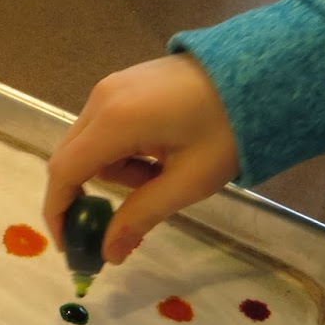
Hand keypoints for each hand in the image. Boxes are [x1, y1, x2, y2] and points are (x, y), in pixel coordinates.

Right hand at [42, 55, 238, 264]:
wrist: (264, 70)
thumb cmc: (230, 128)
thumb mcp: (189, 181)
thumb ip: (141, 216)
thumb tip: (108, 253)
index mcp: (114, 121)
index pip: (65, 172)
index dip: (59, 212)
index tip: (69, 245)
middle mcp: (102, 99)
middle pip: (72, 158)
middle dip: (89, 195)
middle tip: (121, 223)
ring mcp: (112, 86)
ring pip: (91, 145)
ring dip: (115, 172)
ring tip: (162, 176)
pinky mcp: (125, 83)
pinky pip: (106, 127)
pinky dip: (123, 151)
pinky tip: (160, 153)